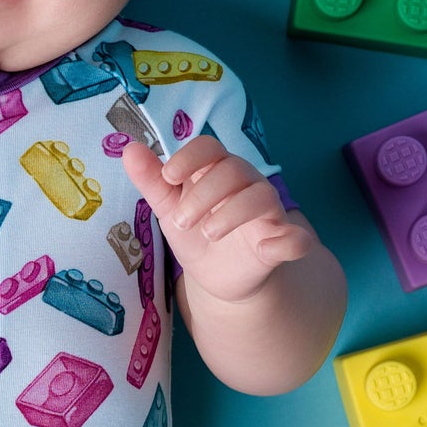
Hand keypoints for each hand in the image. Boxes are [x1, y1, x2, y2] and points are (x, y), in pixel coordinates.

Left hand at [121, 135, 313, 304]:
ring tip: (208, 233)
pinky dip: (290, 241)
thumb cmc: (195, 233)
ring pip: (262, 196)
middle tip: (181, 222)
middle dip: (203, 194)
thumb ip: (151, 181)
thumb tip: (129, 149)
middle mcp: (245, 184)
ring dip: (234, 212)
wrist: (216, 278)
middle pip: (234, 169)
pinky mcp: (281, 243)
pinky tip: (270, 248)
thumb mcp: (168, 209)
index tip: (168, 177)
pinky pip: (297, 237)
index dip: (190, 157)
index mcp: (216, 172)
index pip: (210, 147)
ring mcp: (266, 213)